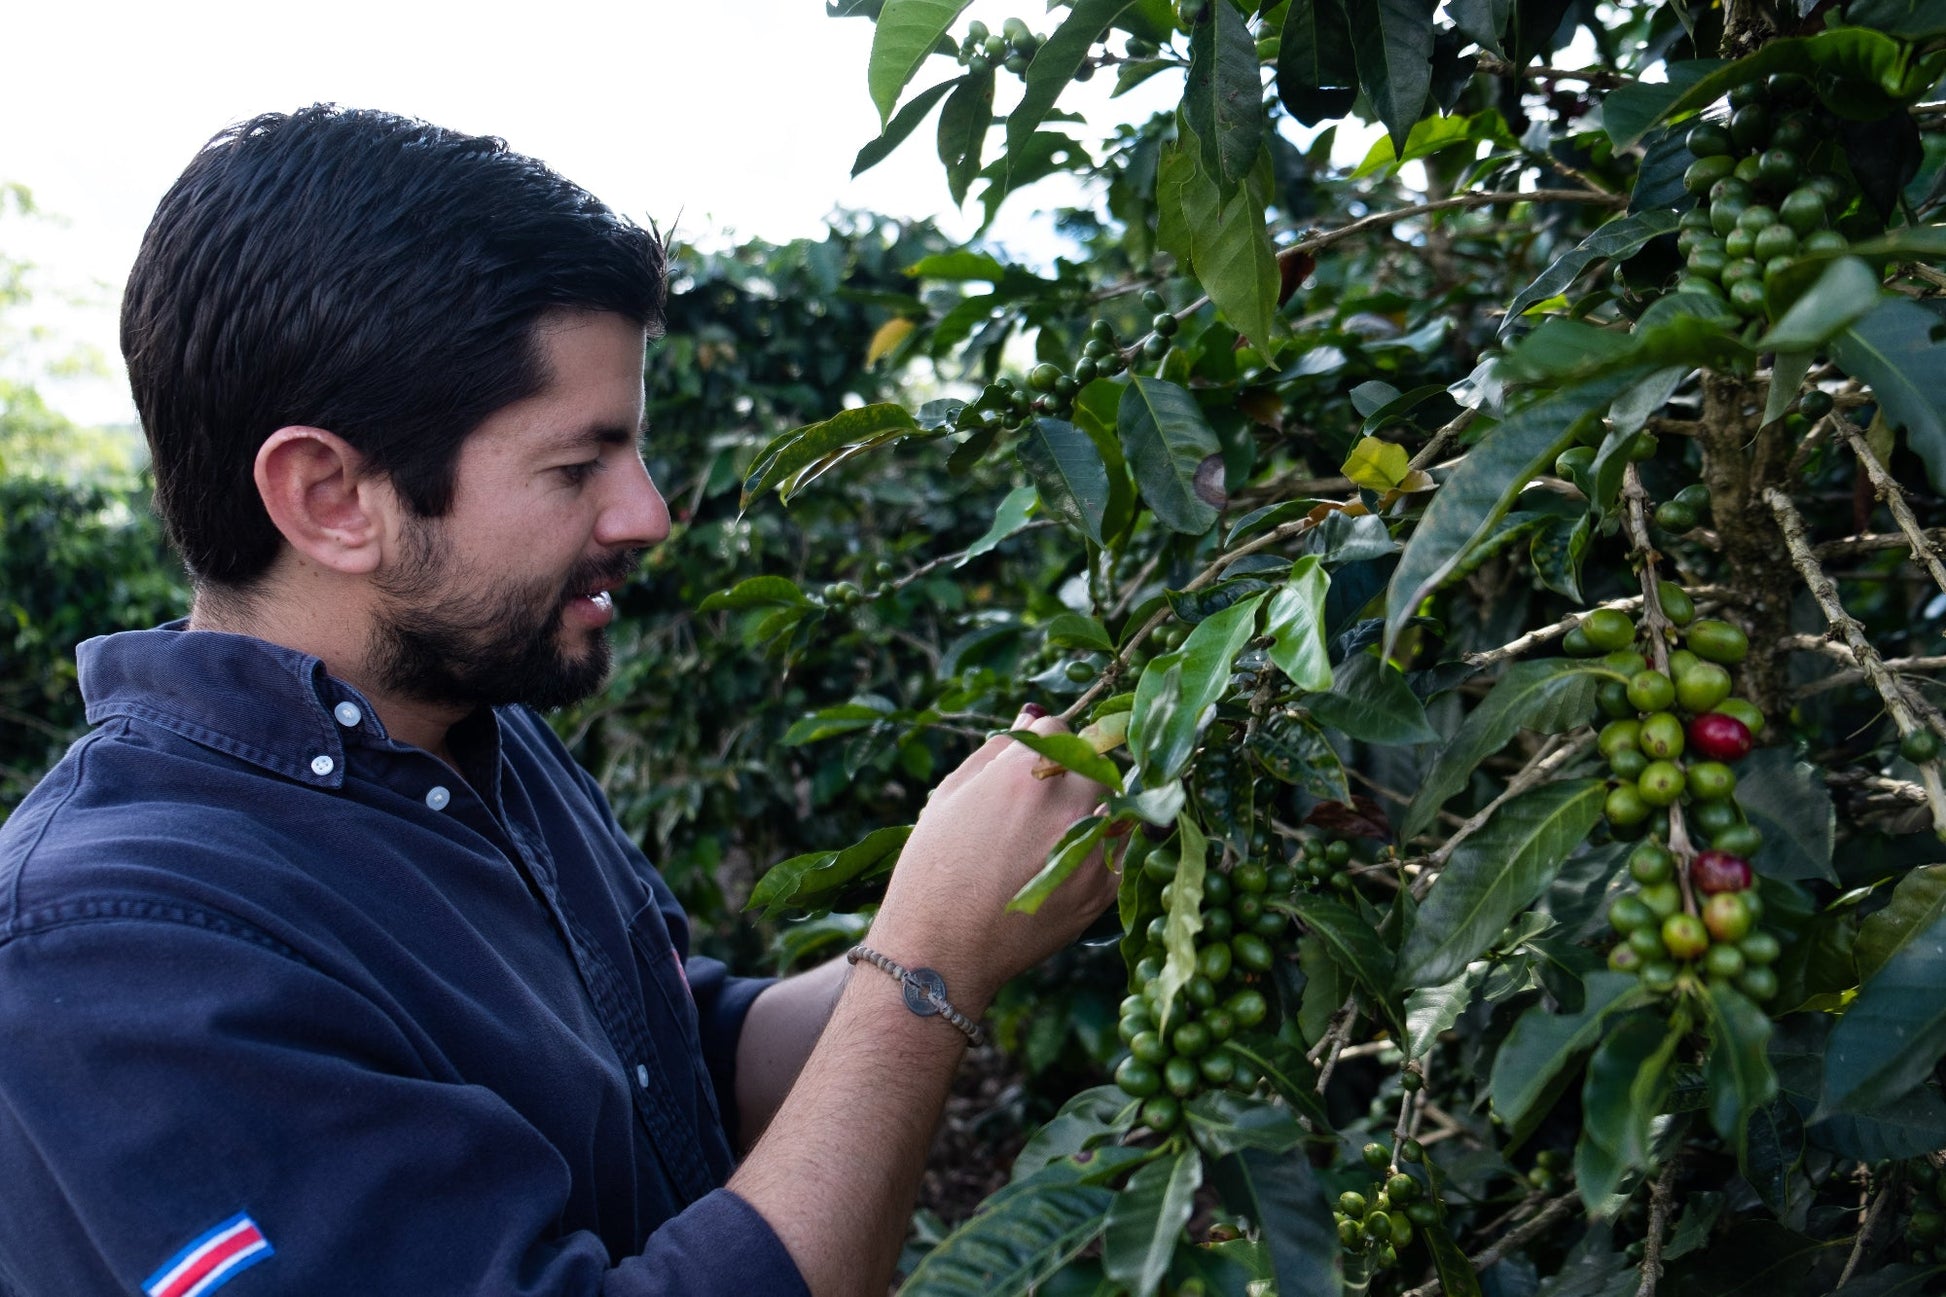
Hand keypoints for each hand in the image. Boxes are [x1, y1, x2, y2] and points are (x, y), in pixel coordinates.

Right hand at [869, 708, 1119, 1011]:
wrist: (941, 949)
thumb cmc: (932, 870)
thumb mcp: (949, 796)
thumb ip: (995, 751)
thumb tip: (1032, 716)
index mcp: (1026, 770)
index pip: (1061, 728)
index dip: (1042, 745)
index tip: (1028, 767)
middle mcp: (1068, 802)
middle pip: (1094, 762)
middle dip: (1072, 774)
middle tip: (1039, 806)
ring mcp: (1092, 845)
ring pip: (1115, 801)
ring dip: (1092, 807)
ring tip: (1051, 836)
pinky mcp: (1104, 886)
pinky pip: (1121, 847)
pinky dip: (1101, 846)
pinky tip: (1066, 862)